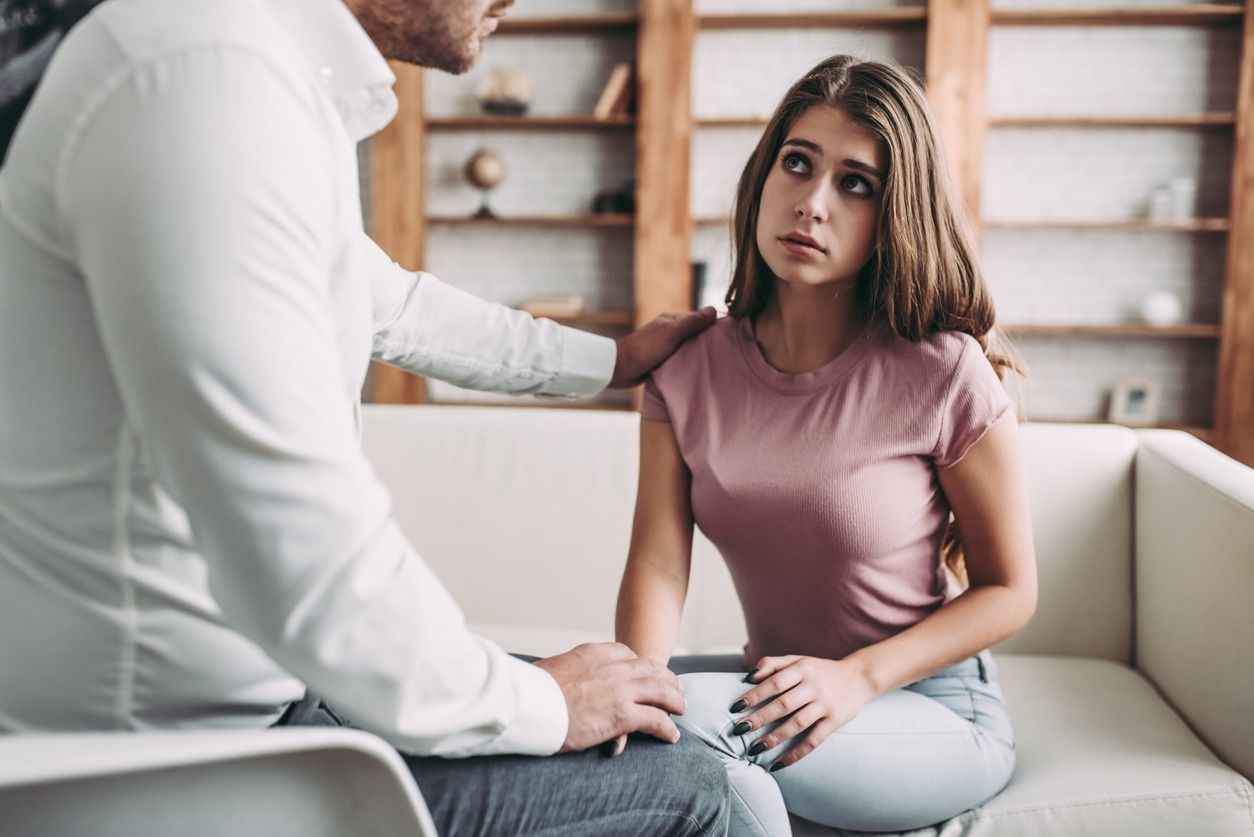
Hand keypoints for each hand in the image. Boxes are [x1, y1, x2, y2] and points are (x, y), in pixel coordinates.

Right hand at [534, 642, 685, 752]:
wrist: (527, 703)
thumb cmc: (529, 691)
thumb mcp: (552, 668)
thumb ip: (566, 671)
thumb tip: (558, 680)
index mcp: (593, 652)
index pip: (626, 653)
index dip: (641, 665)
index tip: (646, 673)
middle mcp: (612, 667)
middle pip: (650, 669)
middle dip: (666, 678)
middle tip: (675, 689)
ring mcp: (620, 689)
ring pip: (660, 691)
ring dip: (674, 700)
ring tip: (681, 709)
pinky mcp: (622, 714)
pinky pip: (655, 719)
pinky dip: (667, 728)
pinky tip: (672, 736)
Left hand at [609, 308, 716, 388]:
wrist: (619, 369)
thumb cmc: (645, 349)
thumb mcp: (672, 334)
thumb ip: (692, 323)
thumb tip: (714, 310)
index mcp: (671, 320)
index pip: (698, 320)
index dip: (712, 326)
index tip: (728, 336)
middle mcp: (668, 331)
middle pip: (694, 334)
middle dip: (706, 342)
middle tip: (724, 353)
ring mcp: (664, 346)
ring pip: (687, 348)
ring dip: (697, 355)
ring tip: (714, 364)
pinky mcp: (660, 360)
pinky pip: (679, 360)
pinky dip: (687, 364)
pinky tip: (696, 372)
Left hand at [730, 655, 875, 769]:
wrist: (859, 676)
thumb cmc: (820, 670)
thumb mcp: (799, 660)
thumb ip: (773, 664)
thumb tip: (748, 677)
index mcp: (802, 669)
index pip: (774, 682)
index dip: (754, 695)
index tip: (735, 707)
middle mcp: (814, 686)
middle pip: (783, 704)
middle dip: (759, 718)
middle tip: (739, 729)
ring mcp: (825, 705)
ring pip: (797, 724)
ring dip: (774, 738)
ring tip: (754, 749)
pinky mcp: (835, 721)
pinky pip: (813, 740)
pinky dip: (796, 753)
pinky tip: (779, 763)